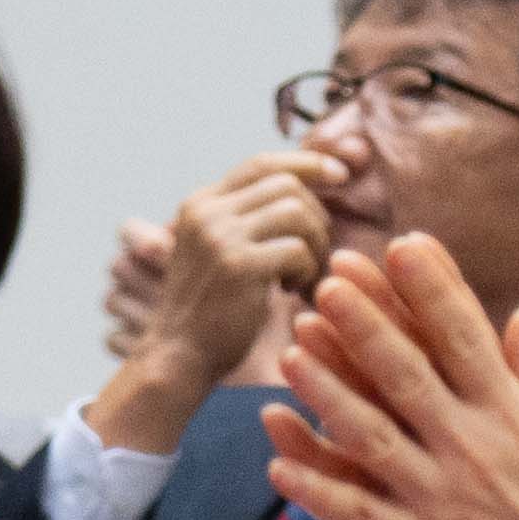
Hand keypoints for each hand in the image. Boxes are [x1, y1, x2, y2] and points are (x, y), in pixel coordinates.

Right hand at [98, 149, 334, 451]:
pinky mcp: (238, 265)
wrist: (178, 357)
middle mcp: (207, 211)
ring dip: (315, 243)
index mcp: (201, 203)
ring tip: (302, 275)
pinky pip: (298, 249)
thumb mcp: (217, 250)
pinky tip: (293, 291)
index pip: (262, 163)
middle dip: (315, 216)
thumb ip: (245, 218)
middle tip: (314, 254)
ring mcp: (220, 236)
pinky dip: (307, 270)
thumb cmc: (210, 310)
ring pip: (297, 212)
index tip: (340, 174)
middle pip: (286, 184)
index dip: (306, 163)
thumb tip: (302, 186)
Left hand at [264, 238, 518, 519]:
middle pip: (405, 373)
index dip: (432, 288)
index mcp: (514, 415)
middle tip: (328, 281)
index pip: (465, 336)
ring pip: (369, 434)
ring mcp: (436, 498)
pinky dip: (315, 488)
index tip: (404, 244)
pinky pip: (355, 512)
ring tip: (291, 352)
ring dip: (326, 391)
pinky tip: (278, 461)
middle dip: (364, 323)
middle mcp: (469, 448)